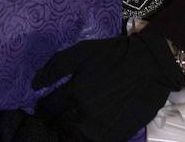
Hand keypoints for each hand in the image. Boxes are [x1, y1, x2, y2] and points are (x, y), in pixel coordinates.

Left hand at [32, 32, 184, 141]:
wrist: (149, 67)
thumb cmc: (113, 56)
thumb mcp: (82, 52)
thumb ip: (56, 67)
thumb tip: (34, 84)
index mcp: (74, 93)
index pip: (47, 108)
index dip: (42, 108)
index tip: (43, 106)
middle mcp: (83, 114)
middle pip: (57, 126)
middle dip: (52, 121)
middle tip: (53, 117)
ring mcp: (99, 128)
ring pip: (72, 138)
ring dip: (67, 132)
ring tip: (68, 125)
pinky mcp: (114, 136)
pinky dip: (84, 138)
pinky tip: (85, 130)